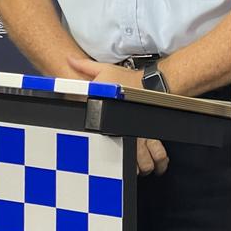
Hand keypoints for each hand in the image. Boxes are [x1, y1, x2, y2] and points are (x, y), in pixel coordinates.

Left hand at [67, 57, 168, 175]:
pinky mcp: (155, 132)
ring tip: (139, 169)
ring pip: (149, 161)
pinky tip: (157, 165)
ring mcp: (145, 134)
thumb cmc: (128, 79)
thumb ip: (85, 67)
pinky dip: (160, 162)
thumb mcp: (104, 70)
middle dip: (131, 169)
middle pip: (133, 161)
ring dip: (144, 168)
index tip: (102, 160)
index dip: (106, 157)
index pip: (109, 145)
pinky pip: (161, 153)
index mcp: (114, 120)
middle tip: (125, 168)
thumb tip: (69, 61)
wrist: (152, 80)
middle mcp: (131, 131)